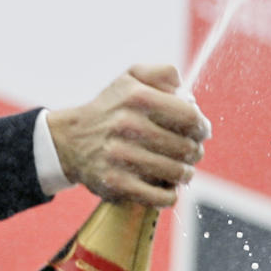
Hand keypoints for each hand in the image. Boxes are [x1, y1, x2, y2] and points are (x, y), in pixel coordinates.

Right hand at [47, 64, 210, 206]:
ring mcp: (120, 156)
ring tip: (178, 169)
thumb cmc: (110, 110)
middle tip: (188, 153)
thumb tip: (188, 95)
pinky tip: (164, 186)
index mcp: (136, 97)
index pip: (190, 117)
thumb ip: (162, 73)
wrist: (69, 140)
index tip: (200, 132)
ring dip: (184, 174)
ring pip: (178, 173)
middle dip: (194, 152)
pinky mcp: (116, 183)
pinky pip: (161, 196)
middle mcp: (127, 124)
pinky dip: (169, 194)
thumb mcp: (130, 79)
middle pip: (187, 148)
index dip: (201, 127)